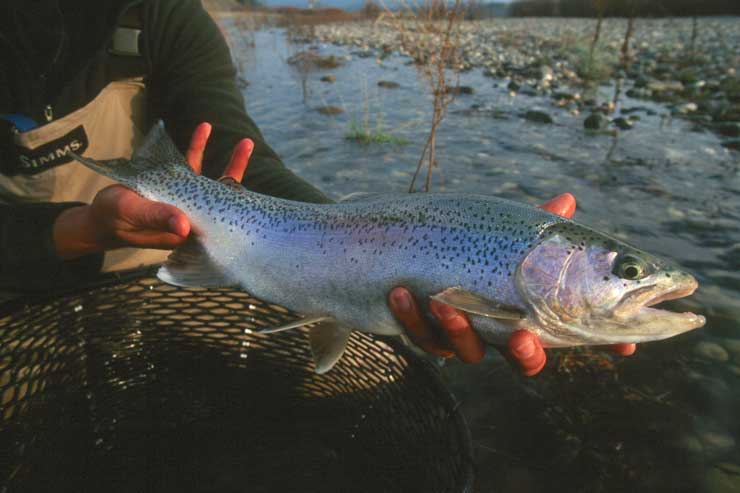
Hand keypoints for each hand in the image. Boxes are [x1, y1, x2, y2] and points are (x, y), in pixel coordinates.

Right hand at [53, 123, 253, 258]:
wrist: (100, 218)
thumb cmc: (113, 217)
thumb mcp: (132, 213)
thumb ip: (156, 217)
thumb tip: (184, 226)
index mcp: (187, 230)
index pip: (221, 220)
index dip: (237, 206)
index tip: (251, 191)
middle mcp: (193, 217)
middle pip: (225, 199)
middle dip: (238, 174)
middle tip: (249, 147)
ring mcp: (188, 203)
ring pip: (215, 183)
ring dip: (229, 162)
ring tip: (245, 142)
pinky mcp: (178, 189)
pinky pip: (194, 169)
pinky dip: (199, 149)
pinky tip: (204, 130)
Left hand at [388, 193, 636, 375]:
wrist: (413, 252)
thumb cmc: (471, 243)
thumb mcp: (502, 232)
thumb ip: (531, 223)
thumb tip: (566, 199)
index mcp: (527, 311)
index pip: (568, 335)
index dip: (600, 344)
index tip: (625, 347)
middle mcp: (498, 333)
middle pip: (523, 360)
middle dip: (525, 354)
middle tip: (523, 335)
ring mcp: (461, 337)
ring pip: (464, 351)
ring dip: (455, 328)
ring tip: (442, 302)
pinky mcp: (425, 334)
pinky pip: (419, 335)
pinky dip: (410, 317)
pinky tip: (400, 293)